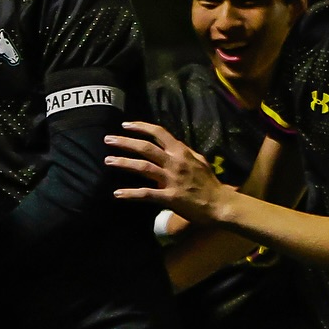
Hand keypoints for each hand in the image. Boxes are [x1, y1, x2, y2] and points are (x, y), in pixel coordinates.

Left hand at [106, 121, 230, 222]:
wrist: (219, 203)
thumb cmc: (209, 183)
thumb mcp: (199, 161)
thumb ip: (184, 152)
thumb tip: (173, 145)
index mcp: (181, 152)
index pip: (159, 133)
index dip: (141, 127)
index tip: (126, 125)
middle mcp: (175, 162)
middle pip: (146, 148)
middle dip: (125, 142)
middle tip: (108, 140)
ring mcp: (171, 179)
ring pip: (143, 167)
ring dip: (123, 163)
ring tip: (108, 161)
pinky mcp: (169, 197)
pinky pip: (146, 194)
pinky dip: (130, 193)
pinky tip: (117, 194)